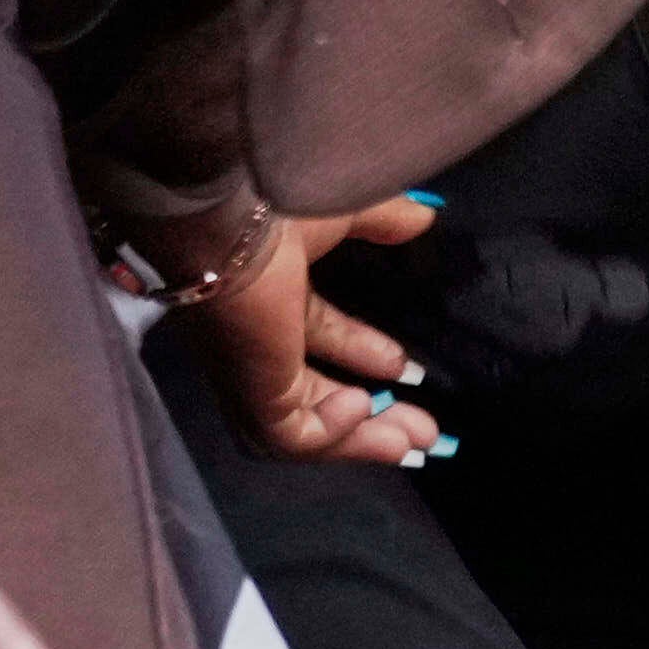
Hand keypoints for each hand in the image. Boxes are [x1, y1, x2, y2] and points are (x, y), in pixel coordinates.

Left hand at [175, 196, 446, 471]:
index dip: (361, 356)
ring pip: (304, 426)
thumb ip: (383, 219)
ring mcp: (250, 368)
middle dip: (372, 413)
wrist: (224, 214)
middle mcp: (255, 338)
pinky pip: (291, 434)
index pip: (314, 338)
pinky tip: (363, 404)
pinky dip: (332, 433)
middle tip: (424, 428)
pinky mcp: (251, 389)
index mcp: (269, 295)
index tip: (406, 373)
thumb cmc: (275, 205)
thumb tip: (423, 218)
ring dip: (358, 438)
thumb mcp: (344, 210)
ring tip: (409, 443)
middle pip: (314, 393)